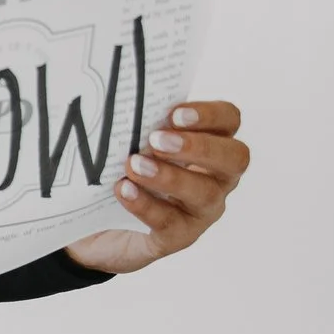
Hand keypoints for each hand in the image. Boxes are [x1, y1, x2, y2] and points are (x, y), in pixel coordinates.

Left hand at [64, 100, 248, 273]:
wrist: (98, 228)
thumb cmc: (120, 174)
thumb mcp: (129, 145)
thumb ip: (137, 124)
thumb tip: (120, 96)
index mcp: (210, 144)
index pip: (229, 120)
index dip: (210, 114)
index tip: (174, 113)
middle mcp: (216, 177)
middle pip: (235, 158)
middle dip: (199, 147)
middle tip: (157, 139)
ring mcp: (201, 210)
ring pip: (205, 193)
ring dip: (169, 177)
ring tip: (134, 165)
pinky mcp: (179, 237)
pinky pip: (171, 222)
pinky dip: (146, 205)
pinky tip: (124, 190)